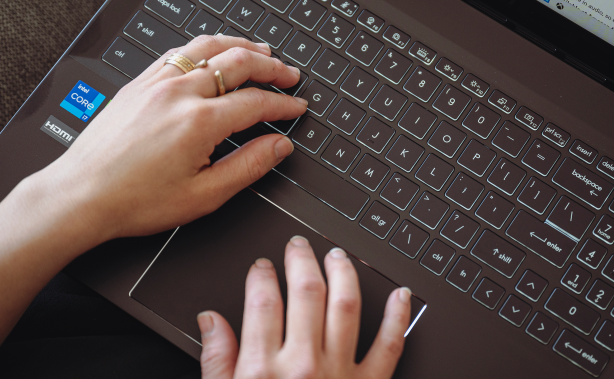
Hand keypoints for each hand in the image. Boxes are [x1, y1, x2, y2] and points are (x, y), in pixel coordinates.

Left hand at [33, 35, 306, 242]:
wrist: (81, 196)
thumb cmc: (135, 200)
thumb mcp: (204, 195)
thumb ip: (248, 166)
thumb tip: (278, 146)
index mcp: (199, 121)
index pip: (256, 102)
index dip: (283, 104)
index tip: (297, 107)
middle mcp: (179, 93)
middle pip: (238, 63)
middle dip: (271, 67)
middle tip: (290, 74)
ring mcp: (156, 82)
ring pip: (208, 47)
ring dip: (240, 46)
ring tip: (261, 52)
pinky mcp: (138, 83)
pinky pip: (179, 52)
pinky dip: (205, 47)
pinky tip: (213, 54)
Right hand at [197, 236, 411, 378]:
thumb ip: (216, 361)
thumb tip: (211, 320)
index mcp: (263, 370)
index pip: (262, 302)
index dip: (261, 275)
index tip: (262, 265)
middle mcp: (304, 365)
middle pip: (306, 292)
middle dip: (301, 260)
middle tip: (299, 246)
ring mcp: (341, 374)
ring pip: (347, 305)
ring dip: (344, 273)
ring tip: (338, 255)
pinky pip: (392, 346)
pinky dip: (400, 317)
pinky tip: (403, 295)